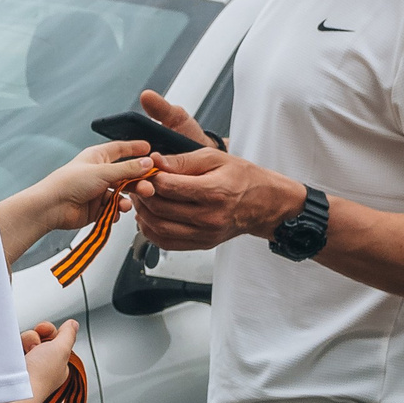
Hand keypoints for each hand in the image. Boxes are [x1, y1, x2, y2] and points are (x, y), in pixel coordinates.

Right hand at [20, 319, 77, 402]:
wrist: (16, 387)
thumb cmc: (40, 376)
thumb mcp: (62, 350)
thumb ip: (69, 335)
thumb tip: (73, 324)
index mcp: (58, 365)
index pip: (56, 341)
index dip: (50, 332)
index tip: (44, 330)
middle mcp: (42, 366)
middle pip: (39, 338)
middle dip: (35, 337)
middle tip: (35, 344)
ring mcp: (26, 366)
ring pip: (24, 342)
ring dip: (24, 342)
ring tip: (25, 351)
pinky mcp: (11, 365)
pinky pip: (12, 348)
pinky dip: (13, 347)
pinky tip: (15, 353)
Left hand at [32, 141, 152, 234]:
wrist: (52, 207)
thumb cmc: (68, 183)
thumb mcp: (103, 172)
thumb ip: (127, 169)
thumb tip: (147, 163)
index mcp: (97, 157)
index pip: (120, 149)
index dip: (135, 148)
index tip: (150, 148)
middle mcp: (99, 173)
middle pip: (125, 175)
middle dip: (137, 181)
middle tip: (148, 187)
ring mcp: (98, 191)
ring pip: (121, 194)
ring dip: (127, 199)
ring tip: (127, 205)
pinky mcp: (96, 208)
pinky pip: (113, 209)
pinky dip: (116, 211)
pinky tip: (114, 212)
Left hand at [128, 87, 308, 251]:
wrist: (265, 204)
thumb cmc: (243, 178)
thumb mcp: (215, 158)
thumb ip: (183, 160)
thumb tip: (155, 161)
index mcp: (214, 192)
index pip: (168, 186)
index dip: (150, 176)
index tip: (146, 169)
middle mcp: (209, 217)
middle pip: (160, 208)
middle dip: (142, 194)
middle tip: (138, 182)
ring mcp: (205, 234)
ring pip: (159, 228)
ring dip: (143, 213)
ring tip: (141, 198)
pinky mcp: (202, 244)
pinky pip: (167, 243)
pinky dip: (151, 231)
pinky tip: (149, 217)